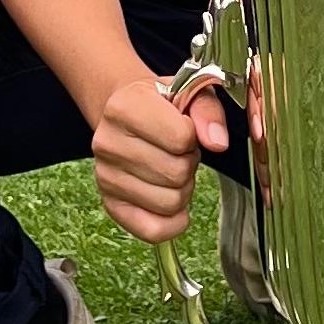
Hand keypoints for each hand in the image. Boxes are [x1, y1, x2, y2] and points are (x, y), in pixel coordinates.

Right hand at [92, 69, 227, 244]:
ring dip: (182, 188)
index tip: (183, 127)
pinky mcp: (111, 204)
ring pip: (170, 203)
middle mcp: (108, 143)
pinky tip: (172, 200)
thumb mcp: (188, 92)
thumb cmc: (160, 105)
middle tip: (177, 151)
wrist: (128, 113)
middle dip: (188, 163)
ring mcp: (106, 177)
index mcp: (124, 108)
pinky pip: (153, 231)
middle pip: (176, 174)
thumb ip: (208, 112)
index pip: (181, 138)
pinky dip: (173, 222)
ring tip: (169, 167)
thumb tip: (217, 143)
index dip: (192, 135)